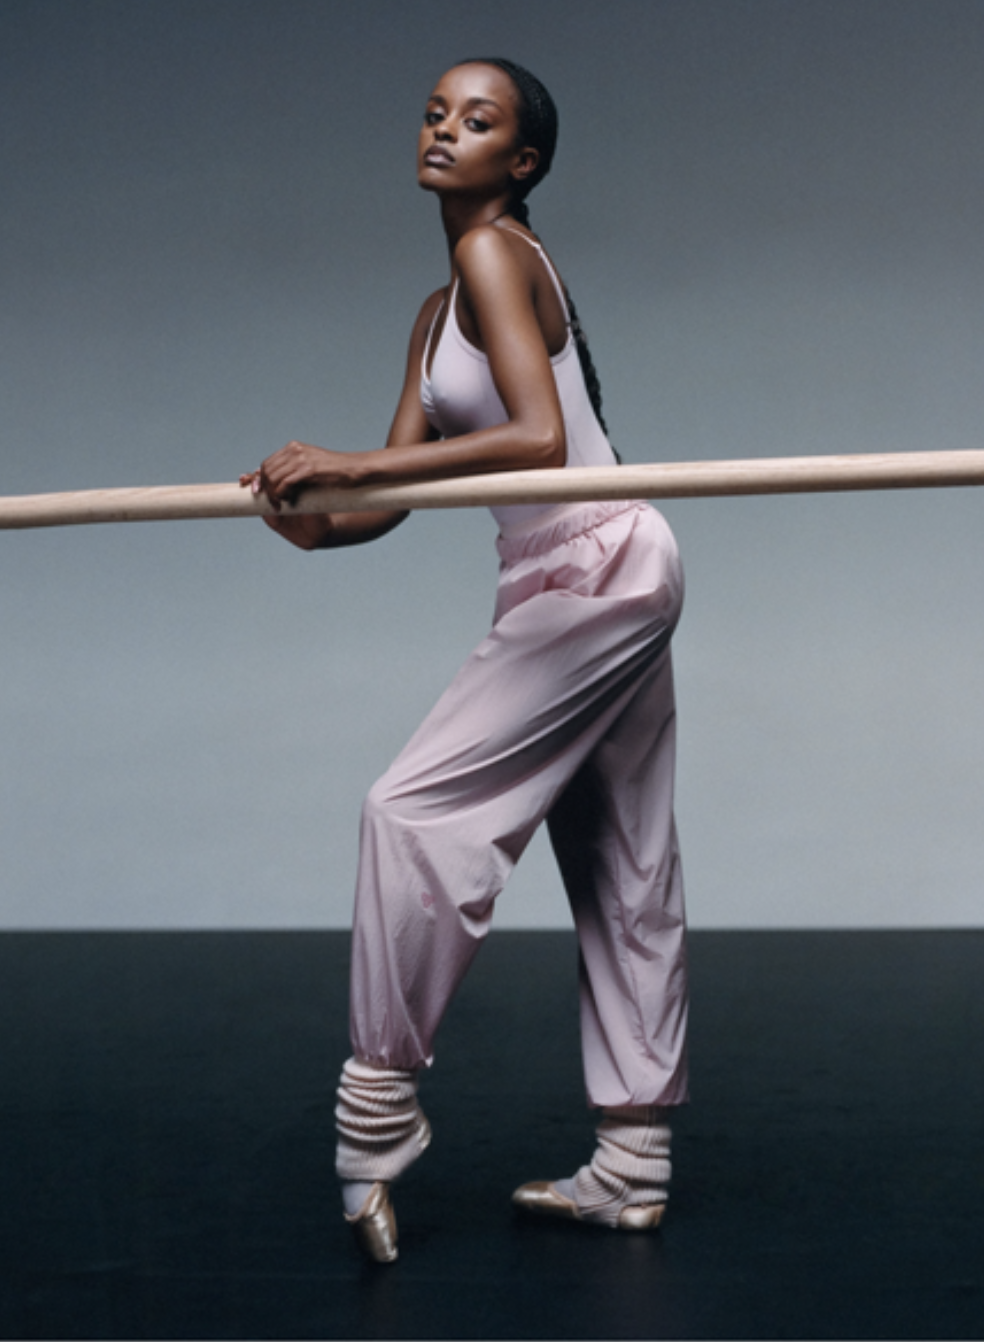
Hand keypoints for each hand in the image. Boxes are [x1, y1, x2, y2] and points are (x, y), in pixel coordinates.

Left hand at [240, 441, 363, 510]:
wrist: (356, 469)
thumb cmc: (336, 473)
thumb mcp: (312, 469)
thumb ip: (295, 472)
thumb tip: (280, 483)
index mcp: (294, 448)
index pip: (267, 462)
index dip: (257, 476)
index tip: (250, 487)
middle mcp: (295, 450)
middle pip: (266, 469)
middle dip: (264, 488)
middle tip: (271, 503)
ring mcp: (301, 458)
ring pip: (272, 477)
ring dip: (272, 494)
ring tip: (280, 505)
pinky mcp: (308, 469)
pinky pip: (285, 483)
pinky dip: (281, 494)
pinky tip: (287, 501)